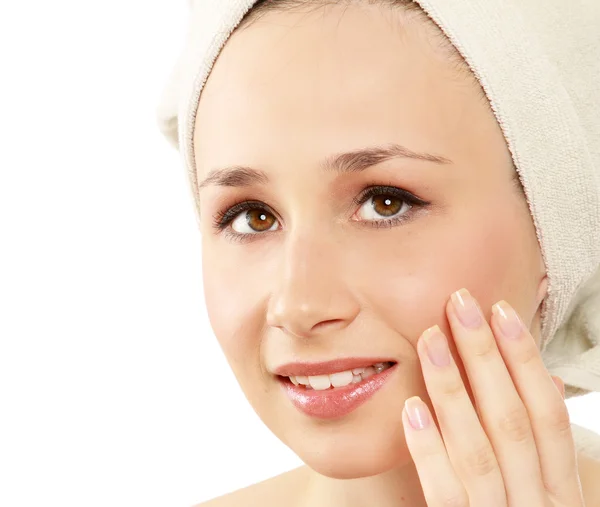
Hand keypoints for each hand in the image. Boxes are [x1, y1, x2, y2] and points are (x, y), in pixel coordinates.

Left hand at [401, 288, 583, 506]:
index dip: (525, 359)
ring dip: (454, 388)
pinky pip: (446, 494)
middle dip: (487, 357)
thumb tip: (538, 381)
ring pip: (481, 448)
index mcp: (561, 492)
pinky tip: (412, 407)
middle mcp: (539, 506)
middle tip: (460, 302)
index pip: (547, 413)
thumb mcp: (545, 498)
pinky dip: (431, 450)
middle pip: (513, 419)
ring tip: (430, 338)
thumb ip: (539, 449)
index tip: (501, 310)